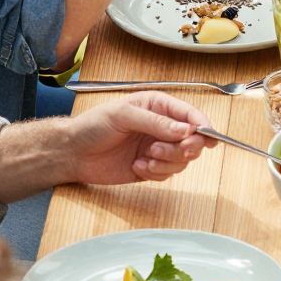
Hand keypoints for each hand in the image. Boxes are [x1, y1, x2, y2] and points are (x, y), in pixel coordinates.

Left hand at [63, 94, 213, 185]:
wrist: (73, 153)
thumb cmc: (93, 126)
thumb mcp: (123, 115)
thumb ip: (156, 122)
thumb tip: (185, 130)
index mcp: (158, 106)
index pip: (190, 114)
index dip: (203, 125)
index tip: (208, 137)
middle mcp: (162, 127)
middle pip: (193, 140)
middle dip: (183, 148)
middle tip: (162, 150)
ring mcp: (158, 148)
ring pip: (182, 160)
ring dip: (165, 162)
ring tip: (144, 158)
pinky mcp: (151, 168)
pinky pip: (167, 174)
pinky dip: (155, 173)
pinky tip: (137, 166)